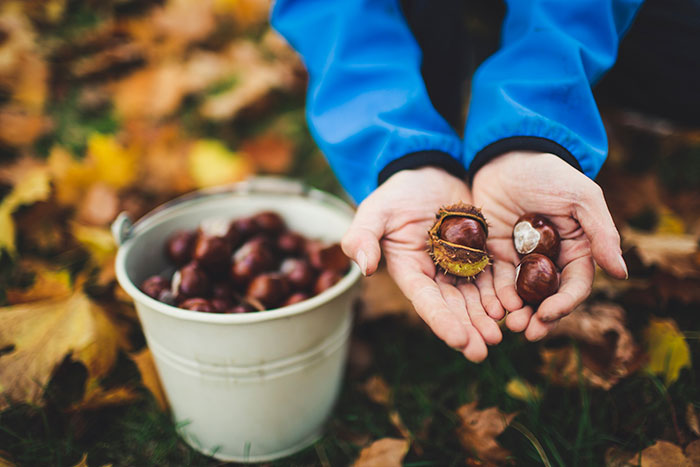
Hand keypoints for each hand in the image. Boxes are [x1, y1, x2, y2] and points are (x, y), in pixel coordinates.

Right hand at [342, 167, 503, 361]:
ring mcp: (460, 266)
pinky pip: (494, 276)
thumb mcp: (375, 210)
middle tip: (484, 350)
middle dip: (468, 329)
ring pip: (476, 298)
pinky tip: (515, 306)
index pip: (426, 301)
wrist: (429, 172)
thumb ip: (363, 236)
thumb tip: (364, 267)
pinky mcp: (481, 254)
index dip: (442, 321)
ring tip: (503, 334)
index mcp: (410, 271)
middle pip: (454, 307)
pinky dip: (503, 292)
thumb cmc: (397, 193)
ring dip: (487, 318)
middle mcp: (436, 275)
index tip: (459, 341)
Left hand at [471, 151, 627, 340]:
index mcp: (576, 249)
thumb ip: (602, 234)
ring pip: (521, 295)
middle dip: (538, 318)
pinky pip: (495, 280)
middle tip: (526, 332)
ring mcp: (521, 258)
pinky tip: (490, 308)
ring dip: (516, 313)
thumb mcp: (580, 198)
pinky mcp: (496, 253)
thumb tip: (621, 273)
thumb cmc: (549, 174)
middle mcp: (550, 259)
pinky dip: (494, 296)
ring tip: (507, 326)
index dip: (564, 304)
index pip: (575, 285)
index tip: (548, 314)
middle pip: (547, 297)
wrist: (506, 156)